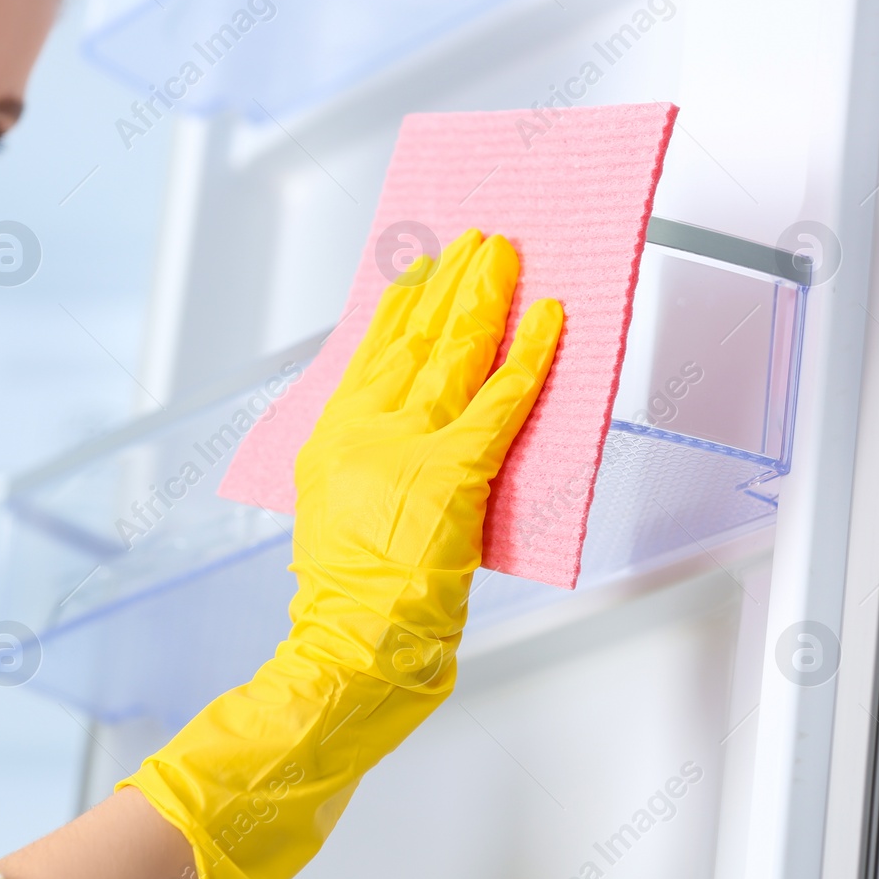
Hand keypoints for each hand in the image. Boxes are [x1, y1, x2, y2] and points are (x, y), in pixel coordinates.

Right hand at [293, 228, 563, 674]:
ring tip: (506, 258)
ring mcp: (411, 444)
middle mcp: (367, 427)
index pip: (372, 351)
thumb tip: (393, 423)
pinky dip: (530, 355)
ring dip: (486, 298)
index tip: (419, 270)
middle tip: (476, 244)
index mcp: (335, 434)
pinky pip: (505, 397)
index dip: (401, 305)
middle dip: (450, 285)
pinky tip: (549, 319)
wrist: (353, 634)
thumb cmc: (348, 588)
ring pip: (457, 352)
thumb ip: (361, 455)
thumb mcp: (330, 505)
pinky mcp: (457, 467)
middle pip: (417, 338)